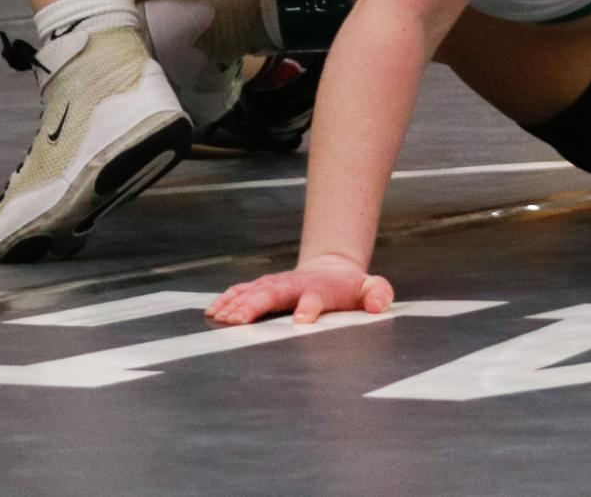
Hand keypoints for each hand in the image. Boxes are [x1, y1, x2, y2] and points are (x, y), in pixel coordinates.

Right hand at [206, 252, 393, 325]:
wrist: (331, 269)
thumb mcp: (370, 289)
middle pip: (271, 294)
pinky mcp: (263, 287)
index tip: (300, 322)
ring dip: (234, 304)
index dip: (308, 309)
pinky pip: (241, 292)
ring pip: (251, 292)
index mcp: (319, 290)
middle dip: (254, 306)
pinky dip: (226, 300)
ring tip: (219, 318)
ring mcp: (275, 285)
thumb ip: (377, 293)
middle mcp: (293, 286)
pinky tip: (212, 312)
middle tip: (237, 321)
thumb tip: (378, 302)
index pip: (313, 300)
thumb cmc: (350, 287)